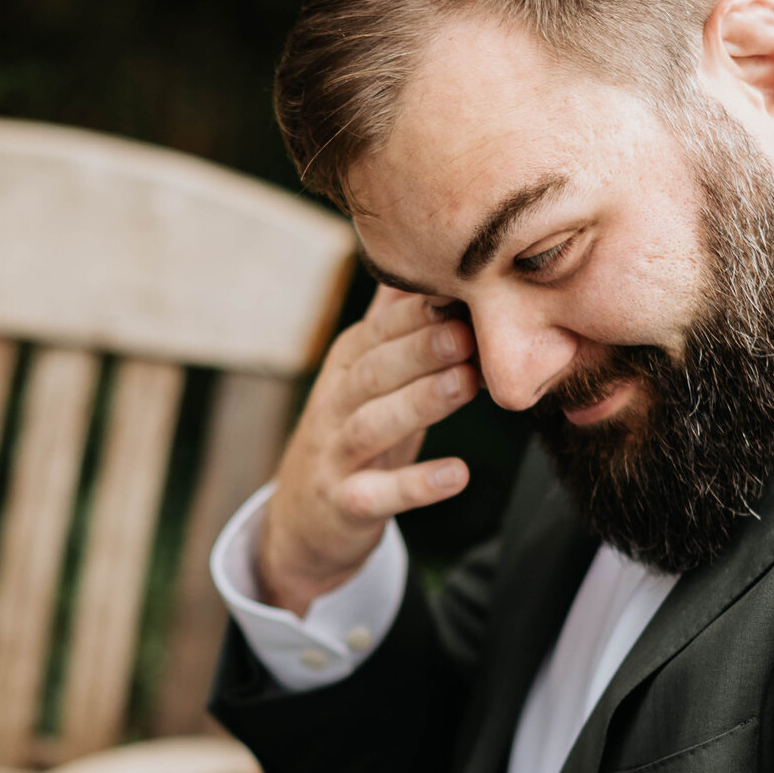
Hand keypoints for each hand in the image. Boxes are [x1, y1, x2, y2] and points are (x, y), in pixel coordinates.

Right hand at [260, 285, 478, 613]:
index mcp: (347, 365)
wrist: (305, 517)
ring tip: (467, 384)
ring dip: (419, 403)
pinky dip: (416, 485)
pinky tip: (458, 475)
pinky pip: (378, 494)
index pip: (380, 331)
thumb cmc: (354, 430)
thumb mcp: (369, 373)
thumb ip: (395, 321)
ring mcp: (336, 454)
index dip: (419, 313)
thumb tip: (421, 255)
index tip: (464, 291)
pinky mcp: (346, 502)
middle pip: (374, 370)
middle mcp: (335, 403)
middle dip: (420, 349)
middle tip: (468, 332)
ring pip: (371, 424)